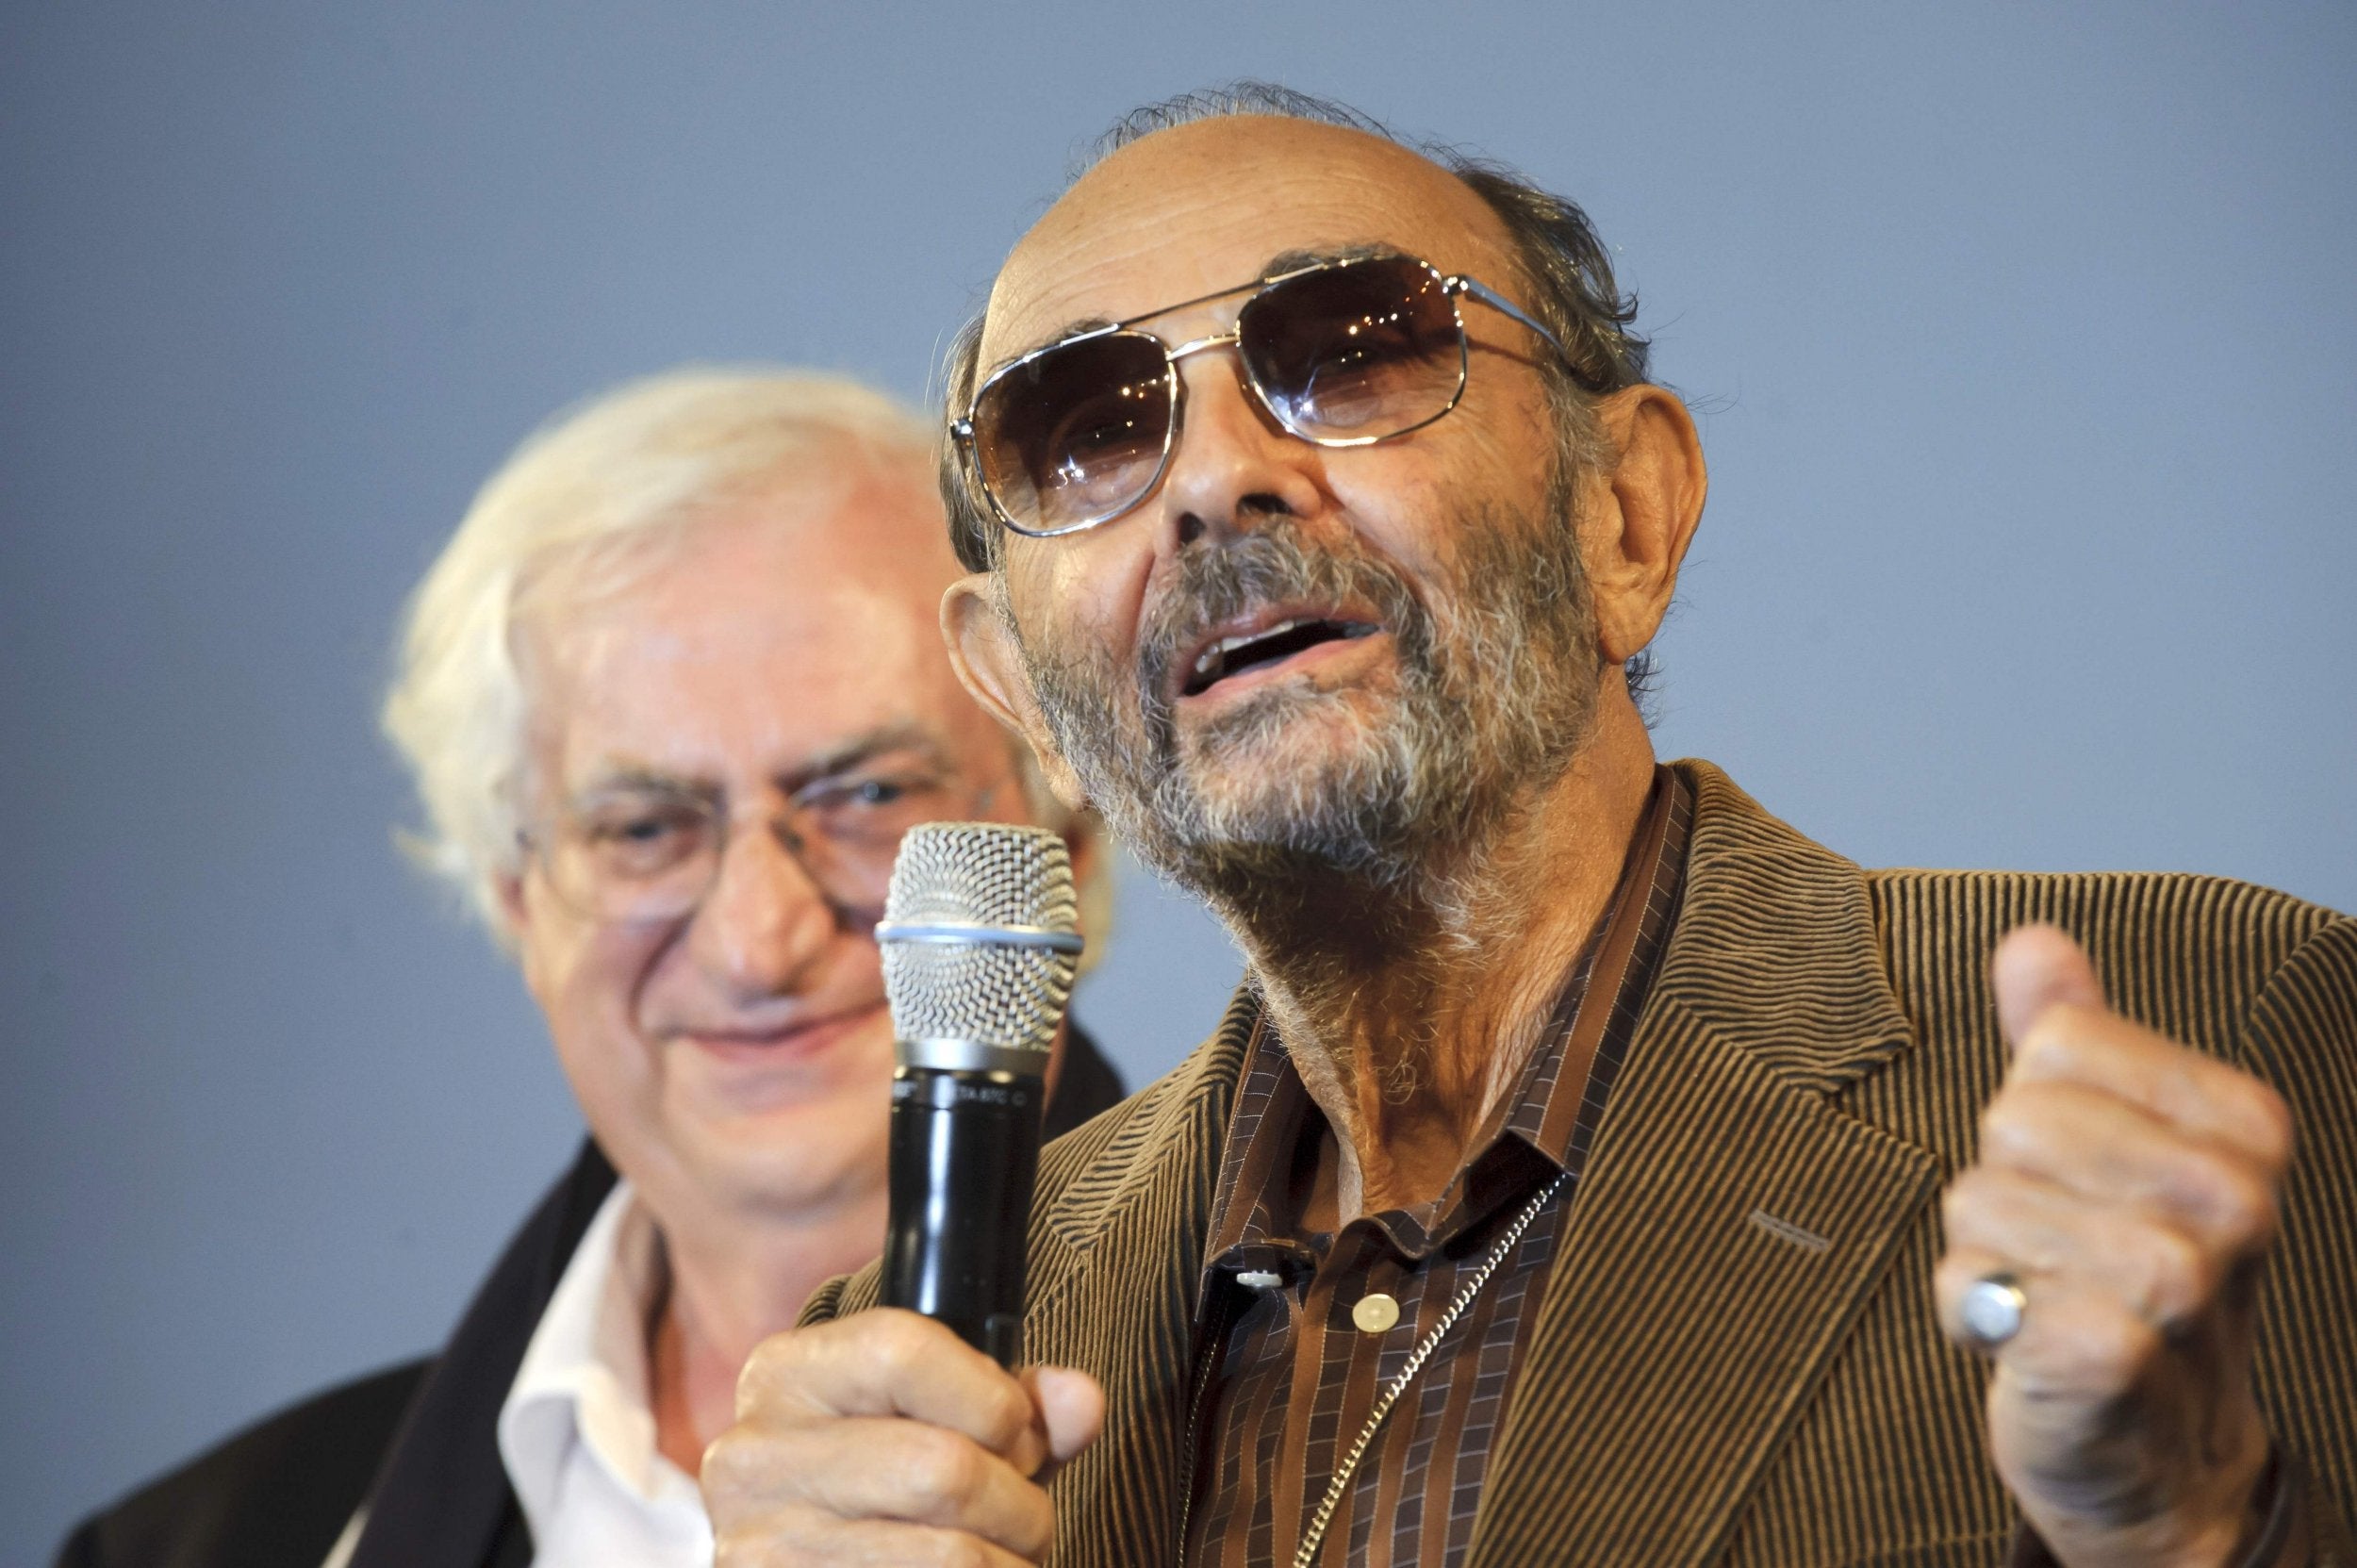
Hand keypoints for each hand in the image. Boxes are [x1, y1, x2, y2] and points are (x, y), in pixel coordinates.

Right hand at [702, 1308, 1105, 1566]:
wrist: (802, 1564)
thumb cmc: (883, 1493)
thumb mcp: (937, 1425)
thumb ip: (1013, 1407)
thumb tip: (1081, 1401)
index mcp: (787, 1376)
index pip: (902, 1351)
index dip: (990, 1398)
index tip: (1015, 1436)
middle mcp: (755, 1457)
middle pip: (943, 1469)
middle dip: (1020, 1505)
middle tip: (1021, 1521)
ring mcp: (761, 1547)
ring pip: (951, 1558)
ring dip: (1006, 1564)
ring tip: (998, 1560)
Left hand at [1936, 925, 2293, 1567]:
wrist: (2162, 1452)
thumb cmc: (2129, 1281)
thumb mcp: (2115, 1143)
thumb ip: (2072, 1037)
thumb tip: (2031, 941)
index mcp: (2245, 1125)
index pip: (2059, 1043)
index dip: (2041, 1107)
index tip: (2089, 1177)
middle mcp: (2233, 1199)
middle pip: (2011, 1116)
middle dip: (2006, 1184)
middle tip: (2065, 1249)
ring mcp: (2179, 1280)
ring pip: (1978, 1197)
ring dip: (1985, 1254)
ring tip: (2051, 1293)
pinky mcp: (2109, 1354)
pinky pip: (1971, 1287)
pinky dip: (1973, 1314)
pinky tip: (2028, 1341)